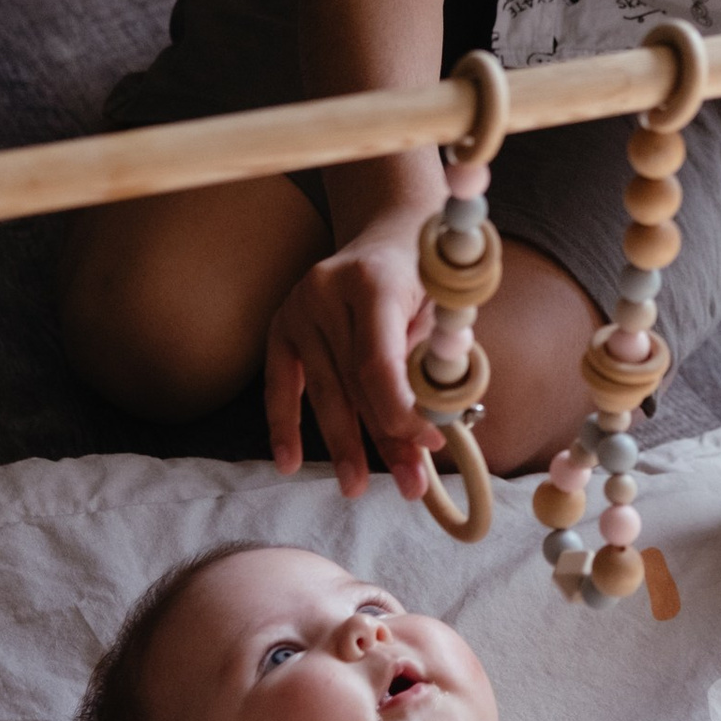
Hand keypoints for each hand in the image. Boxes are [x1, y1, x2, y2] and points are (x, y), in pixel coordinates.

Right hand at [265, 217, 440, 498]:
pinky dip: (284, 426)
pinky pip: (279, 386)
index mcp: (373, 280)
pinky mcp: (279, 325)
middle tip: (410, 486)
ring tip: (358, 488)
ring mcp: (296, 307)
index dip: (402, 409)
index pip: (378, 360)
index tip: (430, 442)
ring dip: (345, 445)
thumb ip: (433, 360)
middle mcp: (325, 291)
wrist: (390, 232)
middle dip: (383, 438)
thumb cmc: (425, 278)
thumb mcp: (441, 306)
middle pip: (352, 382)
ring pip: (323, 391)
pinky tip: (289, 464)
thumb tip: (431, 431)